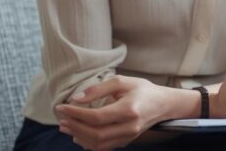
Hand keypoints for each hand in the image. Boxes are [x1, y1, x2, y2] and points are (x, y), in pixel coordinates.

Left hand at [55, 76, 178, 150]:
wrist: (164, 104)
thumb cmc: (143, 90)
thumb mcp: (123, 81)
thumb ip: (99, 89)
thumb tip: (76, 99)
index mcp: (129, 110)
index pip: (96, 117)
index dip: (76, 114)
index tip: (61, 107)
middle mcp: (129, 127)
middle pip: (95, 134)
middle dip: (75, 127)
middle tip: (61, 119)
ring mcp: (128, 137)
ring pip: (98, 144)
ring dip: (78, 136)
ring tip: (66, 127)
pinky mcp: (126, 142)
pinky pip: (103, 147)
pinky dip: (88, 143)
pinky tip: (79, 135)